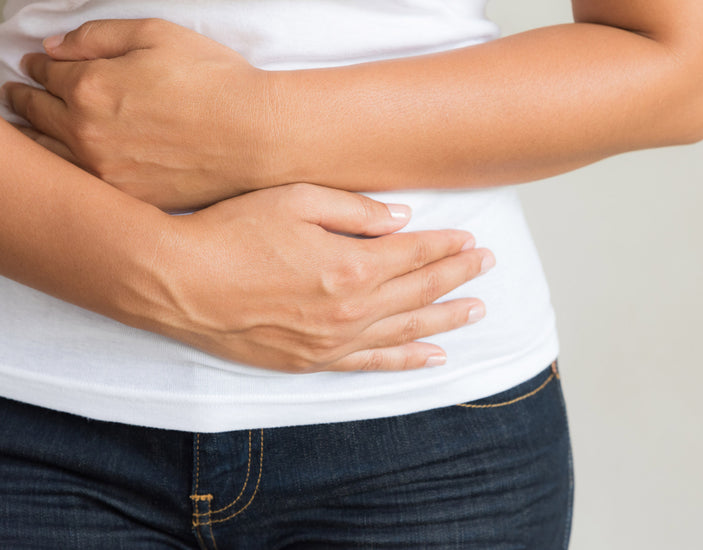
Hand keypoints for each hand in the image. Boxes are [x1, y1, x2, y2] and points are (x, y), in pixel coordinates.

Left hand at [3, 18, 274, 210]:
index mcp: (90, 87)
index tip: (38, 65)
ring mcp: (107, 172)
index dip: (39, 65)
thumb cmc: (217, 82)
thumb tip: (55, 48)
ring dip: (34, 137)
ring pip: (50, 154)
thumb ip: (97, 37)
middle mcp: (88, 133)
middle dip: (25, 99)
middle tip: (18, 95)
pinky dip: (65, 171)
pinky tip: (66, 164)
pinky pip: (82, 185)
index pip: (47, 72)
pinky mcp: (130, 198)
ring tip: (32, 128)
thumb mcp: (157, 34)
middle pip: (38, 114)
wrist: (259, 136)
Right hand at [144, 183, 493, 372]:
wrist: (177, 282)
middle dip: (457, 276)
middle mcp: (351, 309)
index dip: (447, 246)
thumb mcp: (294, 199)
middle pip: (419, 291)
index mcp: (351, 265)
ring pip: (406, 330)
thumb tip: (402, 219)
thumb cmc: (231, 232)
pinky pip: (372, 363)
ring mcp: (332, 340)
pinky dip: (406, 360)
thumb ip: (355, 210)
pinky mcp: (311, 361)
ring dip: (445, 319)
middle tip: (486, 267)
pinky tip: (432, 357)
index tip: (471, 241)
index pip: (415, 254)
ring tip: (475, 311)